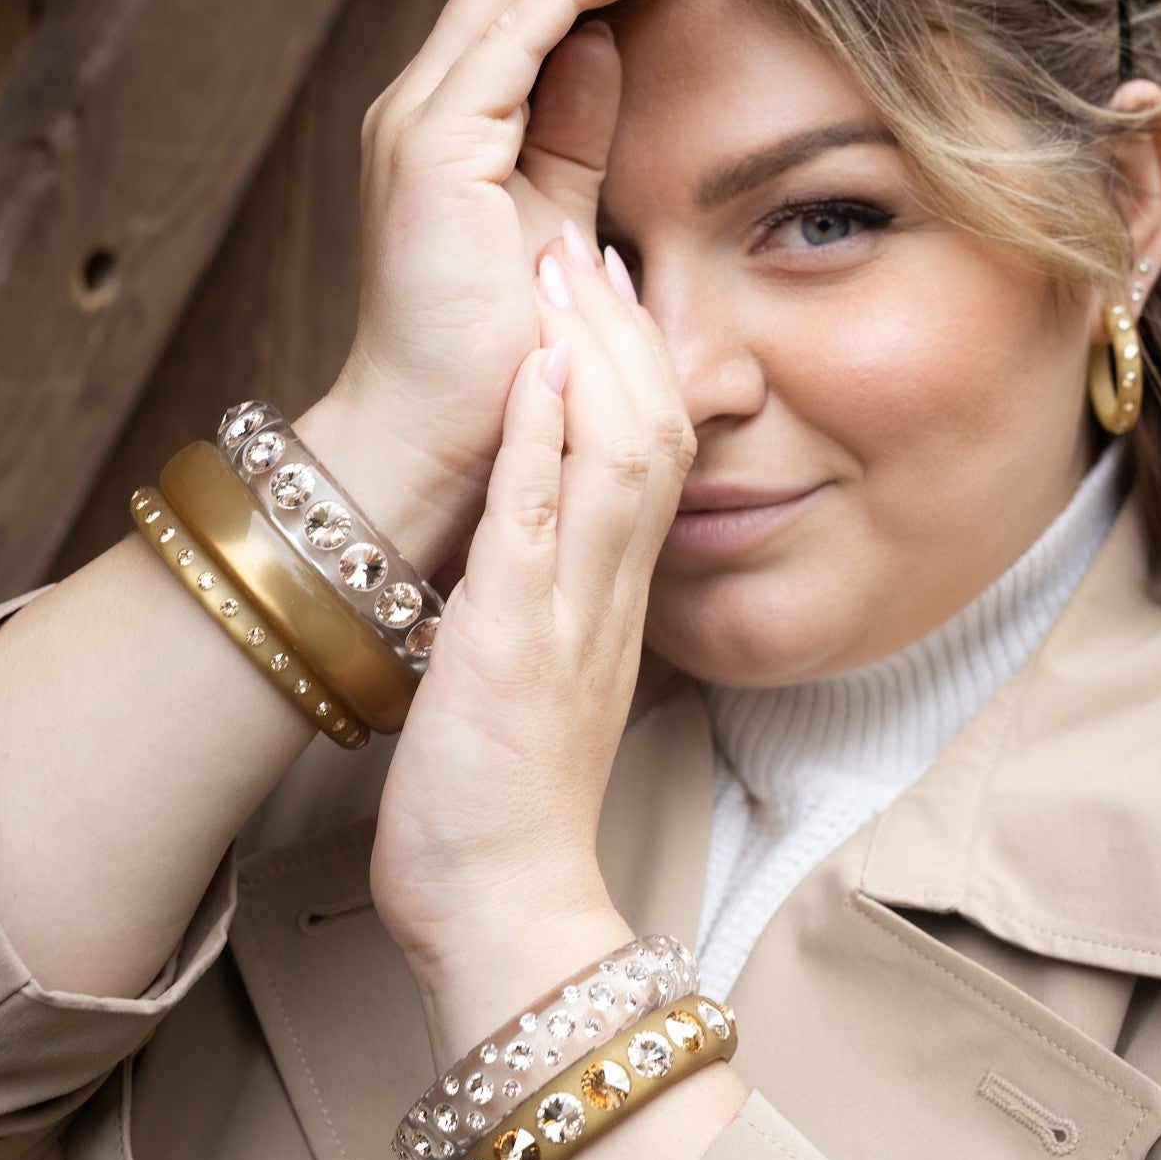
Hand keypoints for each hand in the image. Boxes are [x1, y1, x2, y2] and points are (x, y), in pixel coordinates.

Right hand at [322, 0, 739, 578]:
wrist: (440, 442)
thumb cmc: (496, 359)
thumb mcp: (552, 227)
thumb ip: (570, 142)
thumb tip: (605, 54)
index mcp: (451, 131)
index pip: (530, 16)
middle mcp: (423, 112)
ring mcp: (420, 124)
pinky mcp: (434, 149)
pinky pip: (515, 31)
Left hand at [367, 226, 695, 991]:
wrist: (506, 910)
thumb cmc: (509, 803)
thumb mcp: (544, 682)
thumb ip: (553, 603)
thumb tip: (530, 536)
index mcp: (612, 603)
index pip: (653, 459)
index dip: (638, 368)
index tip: (609, 296)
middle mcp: (607, 597)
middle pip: (653, 436)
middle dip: (626, 335)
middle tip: (594, 250)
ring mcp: (567, 617)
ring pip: (616, 461)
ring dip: (594, 358)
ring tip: (568, 270)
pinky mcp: (512, 644)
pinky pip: (542, 525)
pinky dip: (543, 440)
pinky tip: (535, 369)